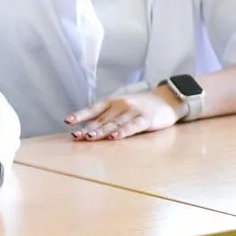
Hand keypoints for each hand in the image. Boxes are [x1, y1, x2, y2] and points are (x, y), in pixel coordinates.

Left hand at [67, 88, 181, 140]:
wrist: (167, 99)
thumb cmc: (140, 106)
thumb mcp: (121, 107)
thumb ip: (106, 116)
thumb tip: (86, 127)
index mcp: (113, 102)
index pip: (93, 109)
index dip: (80, 115)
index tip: (68, 121)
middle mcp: (121, 105)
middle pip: (102, 119)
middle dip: (88, 128)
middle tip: (76, 136)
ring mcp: (133, 111)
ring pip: (115, 123)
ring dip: (102, 131)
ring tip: (90, 137)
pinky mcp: (146, 119)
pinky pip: (133, 126)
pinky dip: (123, 131)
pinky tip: (115, 137)